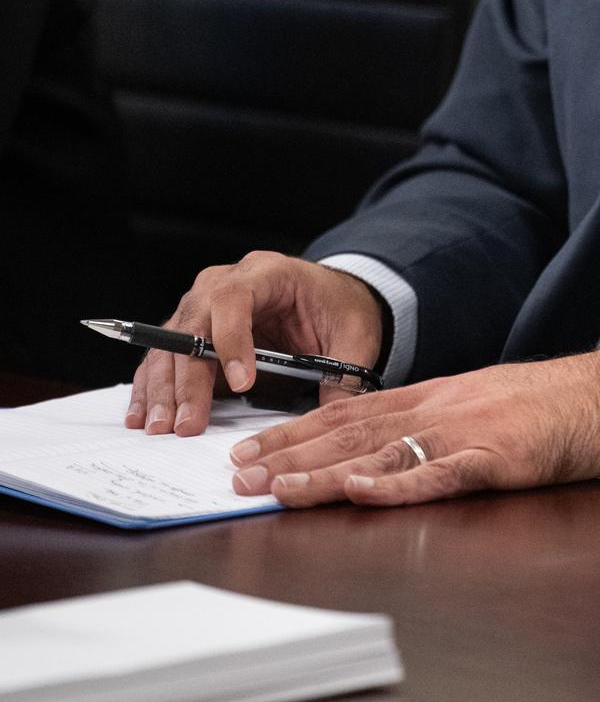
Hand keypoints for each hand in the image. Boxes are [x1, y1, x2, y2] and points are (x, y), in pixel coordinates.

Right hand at [126, 252, 383, 436]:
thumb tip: (332, 415)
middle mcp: (224, 283)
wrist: (327, 299)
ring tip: (160, 428)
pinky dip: (152, 386)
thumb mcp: (355, 336)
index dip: (233, 340)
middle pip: (193, 325)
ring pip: (170, 344)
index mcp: (267, 272)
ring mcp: (201, 306)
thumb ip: (345, 373)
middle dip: (188, 377)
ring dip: (163, 388)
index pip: (235, 299)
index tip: (243, 384)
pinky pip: (164, 357)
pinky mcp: (191, 332)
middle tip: (187, 424)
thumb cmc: (338, 310)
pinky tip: (143, 415)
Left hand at [227, 347, 599, 508]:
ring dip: (324, 473)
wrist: (594, 398)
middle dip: (289, 455)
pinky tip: (363, 491)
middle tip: (239, 477)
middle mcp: (431, 412)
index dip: (293, 433)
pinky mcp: (492, 460)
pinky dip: (397, 484)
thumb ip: (422, 426)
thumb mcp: (468, 408)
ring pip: (379, 454)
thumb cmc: (535, 409)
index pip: (344, 415)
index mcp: (425, 399)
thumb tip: (371, 451)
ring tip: (278, 488)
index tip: (250, 451)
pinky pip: (437, 474)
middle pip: (348, 433)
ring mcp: (459, 435)